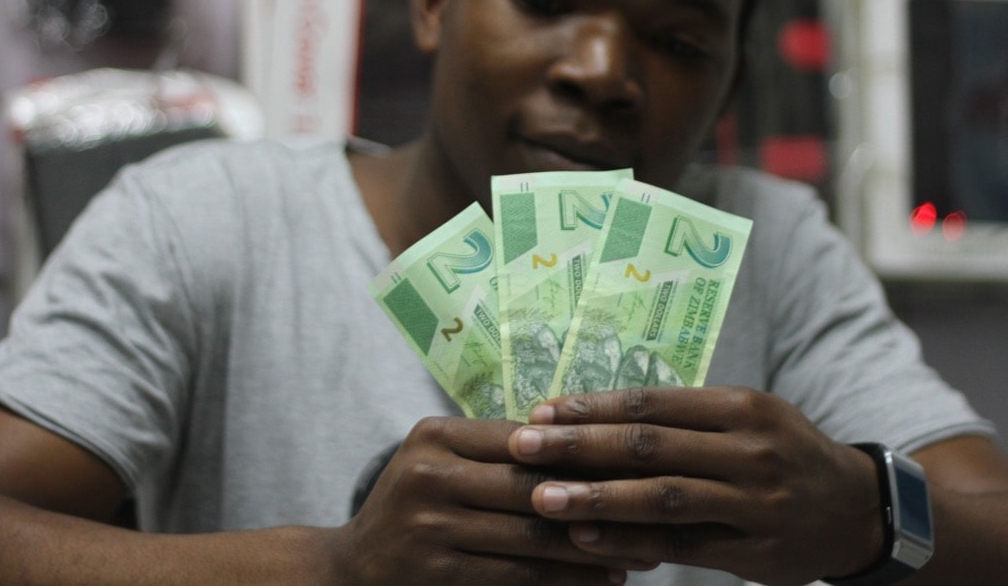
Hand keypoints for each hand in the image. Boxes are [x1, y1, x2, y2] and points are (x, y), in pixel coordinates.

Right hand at [334, 415, 659, 583]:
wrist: (352, 571)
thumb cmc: (416, 506)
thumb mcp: (441, 461)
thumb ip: (499, 450)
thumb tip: (593, 438)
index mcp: (435, 436)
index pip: (526, 439)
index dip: (584, 450)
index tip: (637, 459)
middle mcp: (428, 475)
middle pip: (533, 486)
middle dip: (599, 498)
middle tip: (656, 507)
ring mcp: (429, 528)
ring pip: (533, 536)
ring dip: (594, 545)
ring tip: (644, 548)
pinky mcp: (437, 575)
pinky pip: (519, 576)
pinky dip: (567, 578)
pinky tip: (604, 578)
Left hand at [506, 387, 884, 585]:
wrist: (856, 508)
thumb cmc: (782, 452)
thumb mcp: (747, 416)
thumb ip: (683, 417)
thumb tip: (594, 415)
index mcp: (742, 406)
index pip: (654, 402)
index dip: (594, 407)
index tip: (541, 411)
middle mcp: (749, 450)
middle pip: (650, 446)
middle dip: (579, 446)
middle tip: (522, 446)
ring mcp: (754, 503)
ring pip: (662, 498)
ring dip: (596, 498)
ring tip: (542, 498)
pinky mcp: (754, 552)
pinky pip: (681, 546)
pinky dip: (630, 542)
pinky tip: (587, 539)